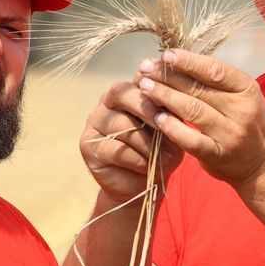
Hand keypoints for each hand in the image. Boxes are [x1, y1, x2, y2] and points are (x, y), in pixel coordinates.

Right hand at [80, 78, 182, 203]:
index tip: (174, 94)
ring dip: (146, 142)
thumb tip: (175, 101)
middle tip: (163, 121)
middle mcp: (108, 102)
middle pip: (122, 92)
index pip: (139, 78)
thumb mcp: (171, 131)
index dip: (156, 85)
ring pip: (121, 124)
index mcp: (129, 91)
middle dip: (146, 107)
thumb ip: (169, 114)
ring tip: (162, 156)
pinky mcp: (89, 146)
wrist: (144, 186)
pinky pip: (115, 149)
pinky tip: (147, 166)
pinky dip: (136, 159)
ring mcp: (95, 123)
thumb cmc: (160, 152)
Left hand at [137, 49, 264, 186]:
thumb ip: (214, 81)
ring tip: (145, 88)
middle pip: (198, 88)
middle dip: (168, 76)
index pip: (214, 70)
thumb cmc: (245, 121)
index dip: (188, 61)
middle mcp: (242, 109)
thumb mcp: (241, 96)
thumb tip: (175, 61)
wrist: (264, 163)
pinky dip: (173, 128)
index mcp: (247, 88)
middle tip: (145, 68)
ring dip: (165, 97)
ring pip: (193, 110)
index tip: (166, 54)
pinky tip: (158, 118)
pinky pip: (191, 140)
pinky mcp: (218, 155)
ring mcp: (231, 134)